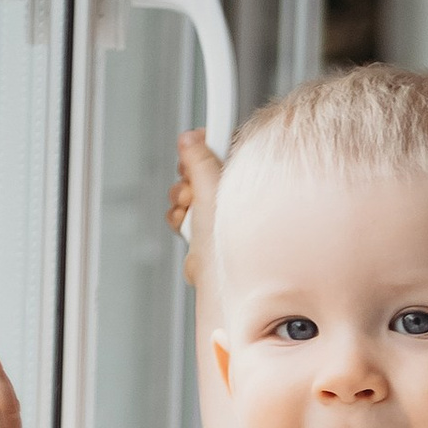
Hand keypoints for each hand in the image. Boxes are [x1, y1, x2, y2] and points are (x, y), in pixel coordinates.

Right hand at [168, 127, 220, 288]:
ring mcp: (220, 220)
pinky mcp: (208, 237)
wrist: (223, 289)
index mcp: (244, 184)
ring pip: (189, 200)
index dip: (202, 147)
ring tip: (193, 220)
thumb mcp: (210, 194)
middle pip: (198, 175)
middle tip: (191, 194)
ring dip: (183, 210)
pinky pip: (187, 222)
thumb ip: (199, 161)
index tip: (193, 145)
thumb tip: (190, 137)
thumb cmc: (231, 249)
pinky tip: (193, 237)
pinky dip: (184, 229)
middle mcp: (234, 200)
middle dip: (187, 185)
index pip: (220, 150)